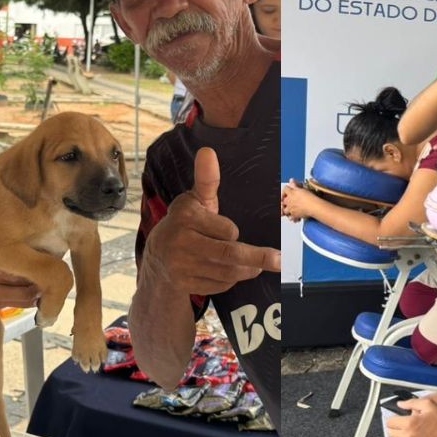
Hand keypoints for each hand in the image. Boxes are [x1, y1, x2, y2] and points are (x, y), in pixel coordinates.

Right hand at [140, 148, 280, 297]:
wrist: (156, 259)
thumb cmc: (184, 224)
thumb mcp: (194, 200)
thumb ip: (206, 179)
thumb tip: (208, 151)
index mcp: (185, 216)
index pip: (226, 229)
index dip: (232, 231)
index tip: (230, 231)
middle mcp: (180, 241)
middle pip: (229, 254)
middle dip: (258, 258)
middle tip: (280, 260)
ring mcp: (181, 266)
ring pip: (227, 272)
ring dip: (246, 269)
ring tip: (255, 265)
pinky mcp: (184, 284)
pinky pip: (218, 285)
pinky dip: (228, 281)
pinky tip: (227, 273)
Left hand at [279, 181, 317, 221]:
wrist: (313, 206)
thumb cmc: (309, 198)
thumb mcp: (301, 189)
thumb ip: (295, 185)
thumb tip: (291, 180)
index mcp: (291, 194)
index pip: (285, 189)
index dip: (286, 190)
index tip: (287, 191)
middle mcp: (289, 202)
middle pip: (283, 201)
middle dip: (285, 201)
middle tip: (288, 201)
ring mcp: (291, 209)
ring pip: (285, 210)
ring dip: (287, 210)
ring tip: (291, 209)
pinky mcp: (294, 216)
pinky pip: (291, 218)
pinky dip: (292, 217)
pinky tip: (295, 216)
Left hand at [385, 396, 436, 436]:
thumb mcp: (428, 404)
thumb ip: (411, 403)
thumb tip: (400, 404)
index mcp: (409, 423)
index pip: (389, 423)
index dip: (393, 419)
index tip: (396, 418)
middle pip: (390, 433)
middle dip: (394, 428)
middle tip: (401, 425)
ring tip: (406, 432)